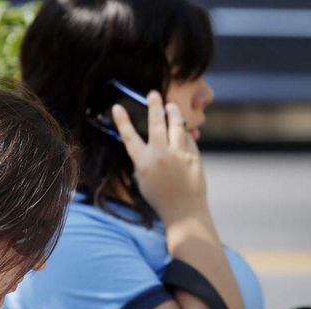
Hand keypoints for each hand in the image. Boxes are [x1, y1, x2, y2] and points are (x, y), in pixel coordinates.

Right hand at [111, 91, 206, 223]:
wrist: (184, 212)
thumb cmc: (160, 198)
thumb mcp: (144, 180)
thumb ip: (144, 160)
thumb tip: (147, 143)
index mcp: (143, 163)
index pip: (129, 137)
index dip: (122, 121)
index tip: (117, 107)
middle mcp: (160, 155)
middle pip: (156, 122)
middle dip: (154, 105)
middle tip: (153, 93)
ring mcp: (179, 155)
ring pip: (177, 124)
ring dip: (173, 111)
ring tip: (171, 105)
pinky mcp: (193, 157)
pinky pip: (188, 139)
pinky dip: (184, 134)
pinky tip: (182, 131)